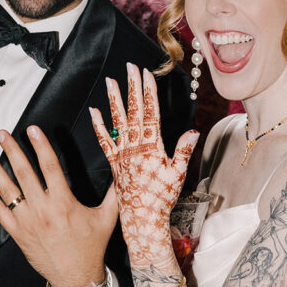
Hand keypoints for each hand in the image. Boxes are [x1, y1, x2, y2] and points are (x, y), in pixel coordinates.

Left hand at [0, 125, 118, 286]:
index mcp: (64, 203)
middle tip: (3, 134)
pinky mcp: (18, 234)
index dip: (40, 146)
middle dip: (12, 150)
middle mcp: (43, 210)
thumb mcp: (107, 218)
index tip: (32, 130)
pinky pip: (0, 213)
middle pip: (24, 173)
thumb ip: (113, 194)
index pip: (50, 167)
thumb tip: (123, 173)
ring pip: (7, 190)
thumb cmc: (91, 248)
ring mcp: (28, 222)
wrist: (76, 277)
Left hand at [90, 63, 198, 267]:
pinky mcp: (114, 164)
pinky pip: (104, 142)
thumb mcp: (178, 175)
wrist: (142, 220)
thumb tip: (192, 131)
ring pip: (117, 123)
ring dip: (114, 101)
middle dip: (132, 88)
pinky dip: (99, 126)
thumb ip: (183, 152)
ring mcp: (122, 155)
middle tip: (129, 67)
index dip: (149, 93)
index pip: (150, 114)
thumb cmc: (162, 199)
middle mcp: (134, 148)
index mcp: (152, 148)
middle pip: (134, 112)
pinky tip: (94, 112)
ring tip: (110, 81)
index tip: (146, 74)